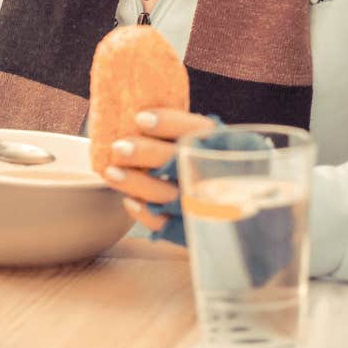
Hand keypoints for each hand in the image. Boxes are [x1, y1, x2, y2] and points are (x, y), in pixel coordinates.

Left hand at [102, 108, 216, 239]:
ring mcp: (207, 206)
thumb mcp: (208, 145)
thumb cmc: (210, 167)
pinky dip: (145, 213)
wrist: (236, 209)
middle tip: (118, 147)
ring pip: (169, 195)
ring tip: (110, 172)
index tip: (140, 118)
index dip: (169, 123)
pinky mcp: (194, 229)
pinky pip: (168, 226)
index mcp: (224, 147)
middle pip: (181, 162)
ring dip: (136, 183)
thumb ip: (182, 132)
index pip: (199, 131)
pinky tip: (129, 201)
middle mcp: (218, 175)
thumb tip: (138, 117)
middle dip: (146, 153)